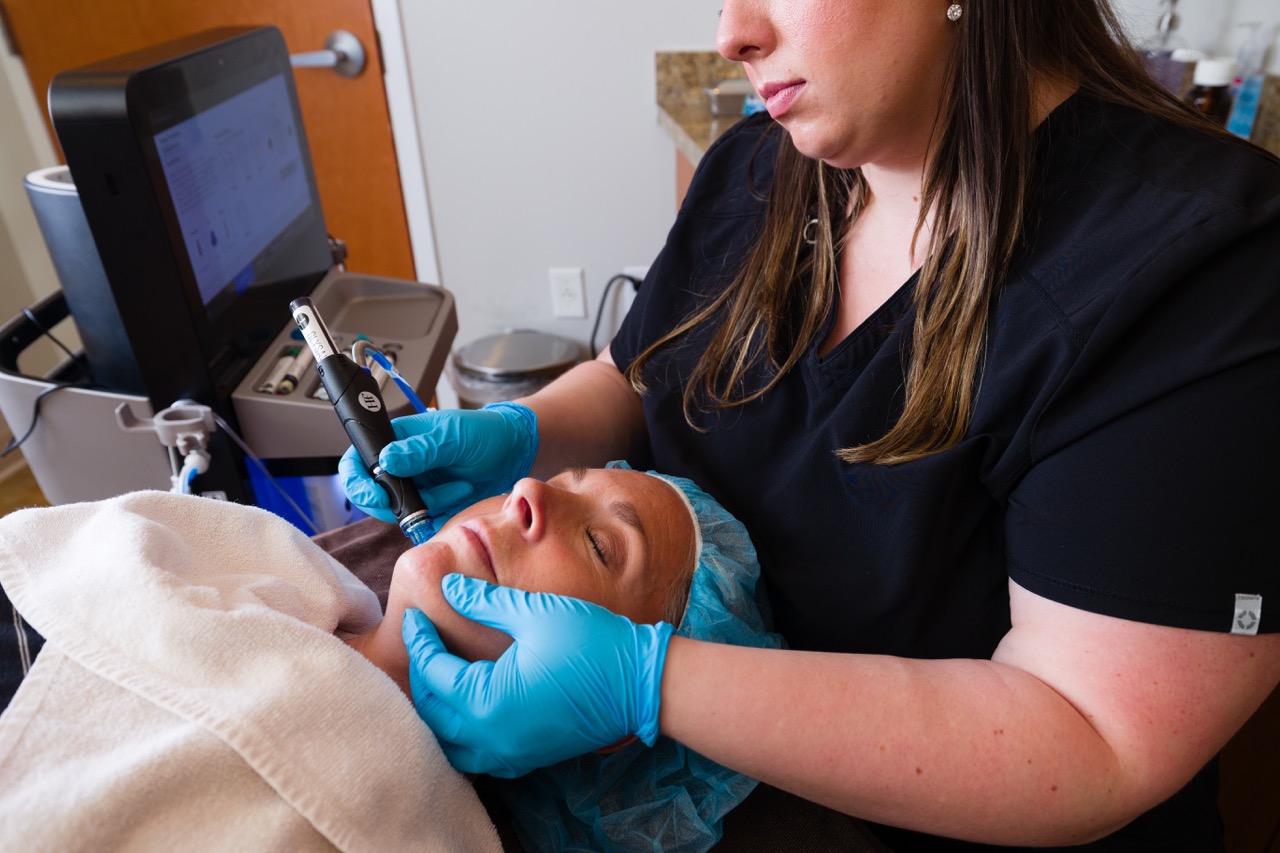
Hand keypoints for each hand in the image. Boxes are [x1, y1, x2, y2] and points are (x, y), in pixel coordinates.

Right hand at [339, 402, 537, 531]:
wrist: (514, 453)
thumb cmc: (483, 433)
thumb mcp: (453, 436)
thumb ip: (420, 449)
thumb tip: (386, 460)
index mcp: (396, 440)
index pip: (357, 461)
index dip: (357, 481)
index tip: (376, 495)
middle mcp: (399, 466)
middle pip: (371, 495)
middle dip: (393, 503)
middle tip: (421, 502)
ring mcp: (414, 488)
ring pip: (399, 512)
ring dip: (427, 506)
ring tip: (458, 487)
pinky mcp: (431, 507)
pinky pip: (423, 522)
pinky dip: (441, 514)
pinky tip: (462, 494)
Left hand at [401, 575, 672, 776]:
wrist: (640, 683)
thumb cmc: (591, 642)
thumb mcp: (533, 612)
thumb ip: (483, 602)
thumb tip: (449, 587)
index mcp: (487, 702)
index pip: (432, 673)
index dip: (419, 641)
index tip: (414, 616)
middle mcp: (492, 737)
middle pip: (432, 713)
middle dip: (421, 676)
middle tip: (423, 641)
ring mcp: (510, 754)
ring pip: (450, 742)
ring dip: (437, 712)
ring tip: (439, 675)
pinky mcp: (527, 758)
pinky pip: (477, 754)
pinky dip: (461, 733)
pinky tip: (467, 706)